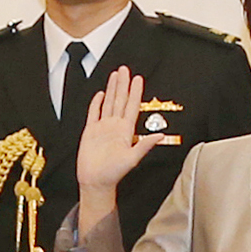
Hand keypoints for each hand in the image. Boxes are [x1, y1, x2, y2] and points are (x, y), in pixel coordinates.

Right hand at [68, 70, 166, 203]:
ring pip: (108, 103)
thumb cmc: (113, 174)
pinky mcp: (90, 132)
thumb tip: (160, 136)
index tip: (138, 79)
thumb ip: (145, 145)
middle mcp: (115, 127)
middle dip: (123, 84)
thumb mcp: (132, 159)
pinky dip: (96, 103)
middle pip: (120, 100)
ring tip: (115, 75)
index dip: (135, 92)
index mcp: (125, 131)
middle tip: (125, 69)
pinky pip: (94, 113)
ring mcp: (103, 128)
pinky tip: (100, 94)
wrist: (95, 182)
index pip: (131, 106)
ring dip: (111, 89)